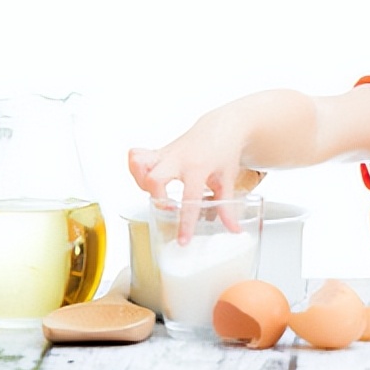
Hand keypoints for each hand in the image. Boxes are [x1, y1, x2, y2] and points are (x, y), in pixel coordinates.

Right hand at [129, 122, 265, 244]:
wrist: (222, 128)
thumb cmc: (224, 153)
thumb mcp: (228, 179)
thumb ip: (227, 206)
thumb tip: (234, 230)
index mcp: (199, 167)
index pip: (190, 199)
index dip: (185, 223)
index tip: (182, 241)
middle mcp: (178, 159)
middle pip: (154, 179)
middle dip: (157, 198)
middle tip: (168, 208)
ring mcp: (166, 154)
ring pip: (140, 165)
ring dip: (142, 183)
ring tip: (157, 194)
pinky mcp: (159, 151)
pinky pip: (137, 155)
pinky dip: (135, 168)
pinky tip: (144, 178)